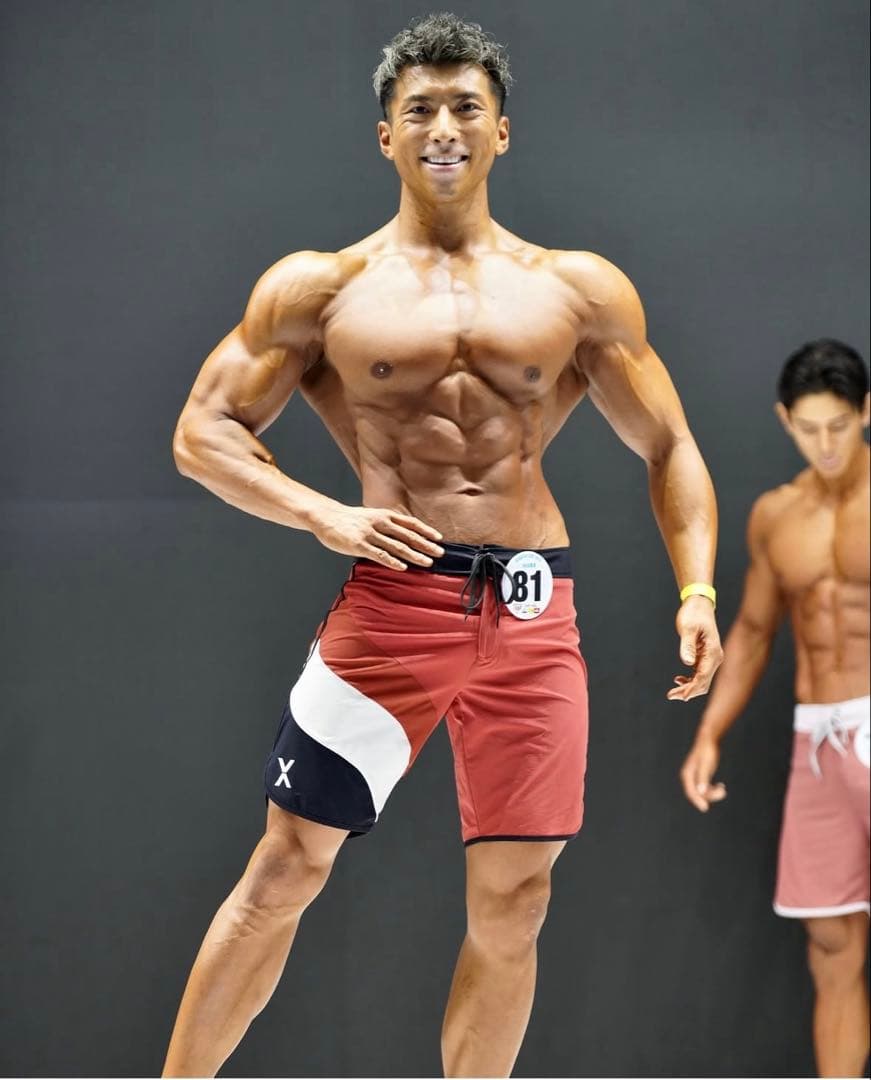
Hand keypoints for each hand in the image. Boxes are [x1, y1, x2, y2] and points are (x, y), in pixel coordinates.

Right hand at [311, 504, 444, 569]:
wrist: (326, 517)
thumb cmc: (350, 519)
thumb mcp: (372, 516)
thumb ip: (387, 524)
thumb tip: (405, 535)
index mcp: (385, 515)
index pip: (410, 523)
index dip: (426, 531)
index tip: (439, 539)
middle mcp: (380, 523)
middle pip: (408, 535)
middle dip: (426, 545)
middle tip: (440, 553)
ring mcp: (370, 534)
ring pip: (396, 546)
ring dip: (414, 555)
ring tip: (427, 563)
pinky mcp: (359, 545)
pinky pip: (379, 554)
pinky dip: (392, 561)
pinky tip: (403, 567)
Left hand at [667, 595, 723, 700]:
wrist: (699, 604)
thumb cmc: (693, 614)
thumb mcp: (688, 628)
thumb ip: (687, 645)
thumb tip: (687, 663)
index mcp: (713, 652)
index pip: (703, 677)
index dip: (691, 688)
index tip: (679, 695)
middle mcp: (715, 657)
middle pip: (704, 682)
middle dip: (688, 692)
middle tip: (670, 695)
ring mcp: (711, 658)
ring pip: (702, 680)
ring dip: (689, 688)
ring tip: (673, 692)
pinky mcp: (705, 657)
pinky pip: (700, 674)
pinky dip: (690, 680)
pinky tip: (678, 680)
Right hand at [680, 735, 726, 811]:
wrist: (708, 740)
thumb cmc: (706, 751)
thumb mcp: (706, 765)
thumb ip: (703, 778)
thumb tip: (701, 792)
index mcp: (687, 775)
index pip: (691, 792)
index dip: (697, 801)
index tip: (705, 808)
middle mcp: (689, 777)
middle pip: (698, 793)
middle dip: (710, 795)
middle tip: (723, 792)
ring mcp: (695, 777)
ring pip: (703, 792)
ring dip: (713, 793)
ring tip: (723, 789)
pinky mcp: (701, 776)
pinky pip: (706, 788)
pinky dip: (713, 789)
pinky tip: (721, 786)